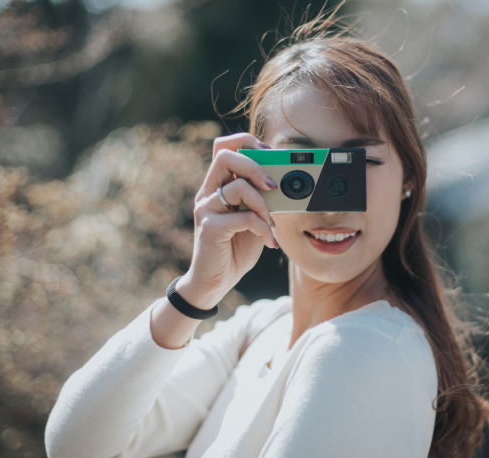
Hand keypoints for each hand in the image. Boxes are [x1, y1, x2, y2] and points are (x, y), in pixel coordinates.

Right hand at [177, 133, 277, 309]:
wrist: (215, 283)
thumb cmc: (234, 251)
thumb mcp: (254, 221)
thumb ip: (261, 201)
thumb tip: (283, 184)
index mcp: (217, 187)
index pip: (224, 147)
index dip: (247, 143)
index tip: (269, 155)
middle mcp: (208, 193)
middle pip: (225, 155)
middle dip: (255, 165)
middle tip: (272, 185)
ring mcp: (206, 209)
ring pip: (237, 186)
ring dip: (263, 204)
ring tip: (270, 223)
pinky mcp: (209, 228)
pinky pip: (244, 217)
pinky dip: (262, 228)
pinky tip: (267, 241)